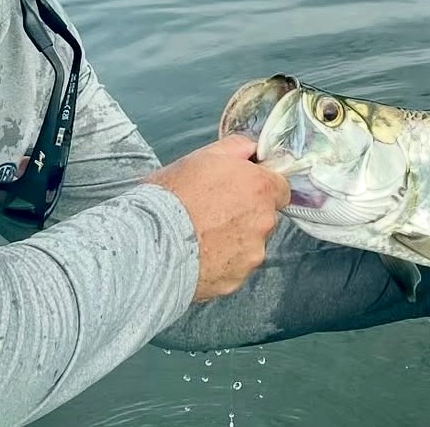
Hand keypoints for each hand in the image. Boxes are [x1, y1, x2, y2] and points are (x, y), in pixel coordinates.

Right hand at [146, 135, 289, 302]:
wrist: (148, 243)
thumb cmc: (172, 196)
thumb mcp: (201, 157)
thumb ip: (236, 148)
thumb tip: (252, 149)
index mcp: (260, 188)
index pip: (281, 188)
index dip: (261, 187)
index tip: (241, 189)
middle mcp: (263, 223)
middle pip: (265, 217)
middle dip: (246, 214)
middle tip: (213, 211)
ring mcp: (251, 254)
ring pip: (250, 244)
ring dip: (234, 240)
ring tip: (200, 236)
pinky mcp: (235, 280)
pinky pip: (234, 268)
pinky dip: (221, 263)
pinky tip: (197, 255)